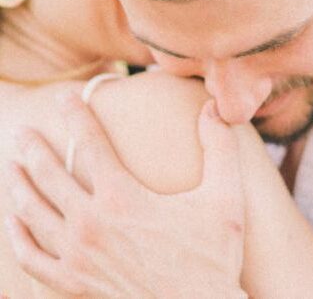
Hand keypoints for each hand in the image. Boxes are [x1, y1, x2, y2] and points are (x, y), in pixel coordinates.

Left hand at [5, 94, 245, 297]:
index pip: (91, 144)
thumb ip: (219, 147)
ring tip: (11, 167)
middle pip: (50, 176)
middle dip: (34, 150)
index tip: (66, 97)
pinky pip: (33, 259)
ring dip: (19, 187)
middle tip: (22, 132)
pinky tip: (14, 223)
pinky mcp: (75, 286)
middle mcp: (92, 224)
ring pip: (33, 214)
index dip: (77, 116)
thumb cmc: (212, 257)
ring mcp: (79, 258)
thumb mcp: (225, 197)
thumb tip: (214, 107)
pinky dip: (18, 238)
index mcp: (123, 198)